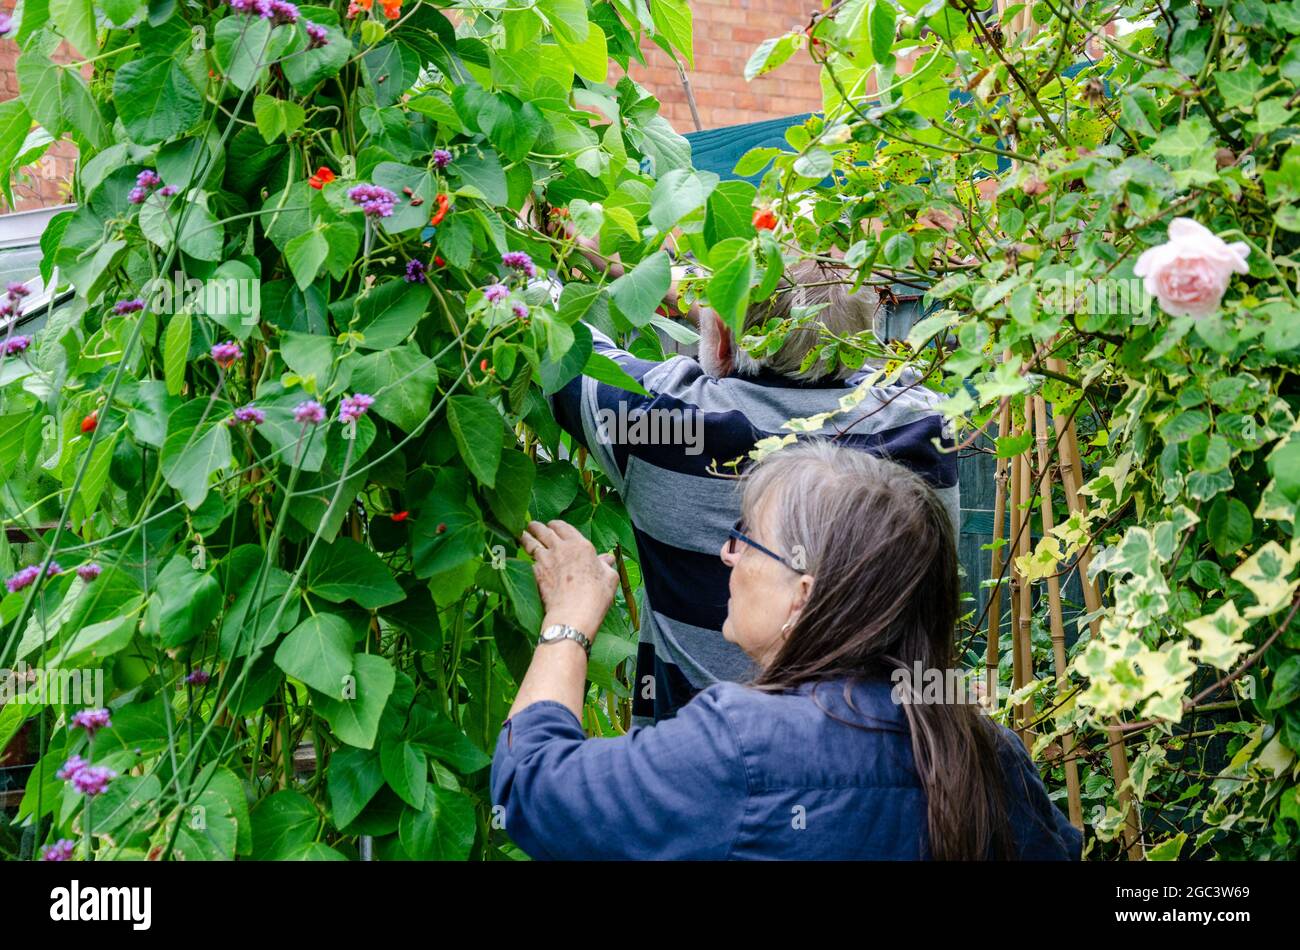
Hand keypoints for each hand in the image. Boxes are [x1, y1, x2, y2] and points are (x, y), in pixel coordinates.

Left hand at [520, 520, 618, 640]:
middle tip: (532, 526)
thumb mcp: (609, 578)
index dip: (556, 525)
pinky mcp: (536, 573)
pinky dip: (525, 559)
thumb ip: (606, 565)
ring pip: (531, 543)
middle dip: (537, 526)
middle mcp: (560, 548)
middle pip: (543, 531)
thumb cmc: (596, 596)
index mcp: (580, 544)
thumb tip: (608, 559)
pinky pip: (529, 562)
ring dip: (526, 537)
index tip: (552, 525)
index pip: (563, 527)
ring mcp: (545, 560)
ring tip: (522, 534)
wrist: (573, 613)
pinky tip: (523, 560)